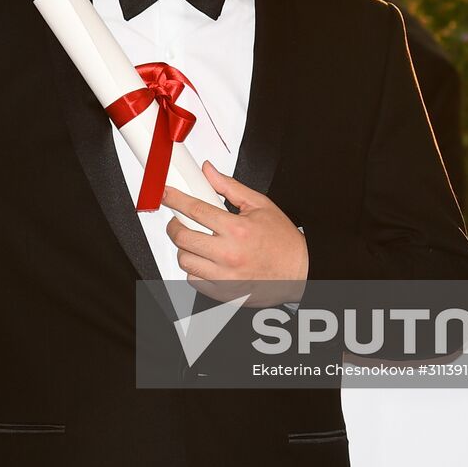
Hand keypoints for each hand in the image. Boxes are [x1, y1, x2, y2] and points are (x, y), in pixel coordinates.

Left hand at [162, 162, 307, 306]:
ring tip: (198, 242)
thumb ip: (230, 187)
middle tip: (182, 221)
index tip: (166, 195)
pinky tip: (207, 261)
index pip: (195, 210)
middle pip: (183, 238)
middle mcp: (229, 255)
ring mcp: (226, 278)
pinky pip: (195, 281)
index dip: (175, 199)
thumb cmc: (283, 241)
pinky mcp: (225, 294)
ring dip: (186, 249)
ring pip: (185, 262)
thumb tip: (209, 172)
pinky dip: (196, 270)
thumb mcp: (260, 205)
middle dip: (176, 226)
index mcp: (237, 230)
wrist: (300, 271)